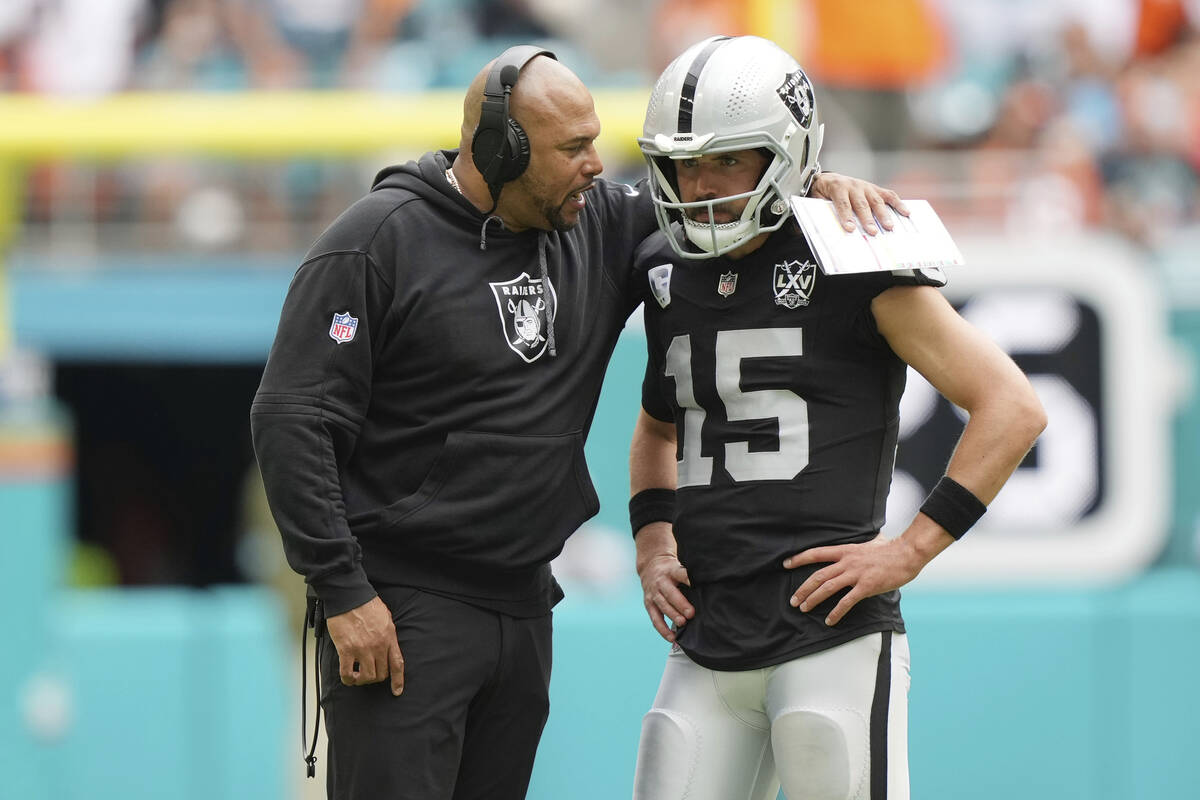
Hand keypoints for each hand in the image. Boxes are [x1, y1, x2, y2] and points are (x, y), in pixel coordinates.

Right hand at [325, 596, 404, 694]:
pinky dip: (348, 679)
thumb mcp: (386, 617)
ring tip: (357, 676)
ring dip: (362, 680)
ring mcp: (363, 649)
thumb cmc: (366, 604)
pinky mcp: (347, 650)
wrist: (350, 596)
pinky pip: (348, 673)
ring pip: (367, 677)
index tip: (397, 691)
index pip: (397, 664)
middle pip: (381, 674)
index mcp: (389, 637)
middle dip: (375, 678)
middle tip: (368, 674)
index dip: (398, 680)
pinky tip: (348, 677)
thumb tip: (387, 645)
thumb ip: (388, 633)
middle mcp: (378, 646)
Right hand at [638, 552, 692, 642]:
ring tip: (682, 624)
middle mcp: (661, 582)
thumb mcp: (679, 566)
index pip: (680, 574)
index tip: (696, 585)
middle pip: (670, 593)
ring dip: (672, 616)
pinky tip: (671, 637)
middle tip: (691, 613)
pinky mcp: (649, 605)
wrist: (650, 567)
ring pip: (663, 606)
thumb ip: (689, 575)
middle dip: (680, 604)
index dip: (687, 579)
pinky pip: (655, 619)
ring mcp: (653, 594)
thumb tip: (710, 582)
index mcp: (671, 571)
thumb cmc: (671, 570)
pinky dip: (663, 629)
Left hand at [783, 537, 922, 626]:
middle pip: (818, 575)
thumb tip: (857, 544)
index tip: (786, 564)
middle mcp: (847, 562)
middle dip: (803, 589)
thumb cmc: (889, 549)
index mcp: (845, 550)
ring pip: (828, 588)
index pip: (816, 553)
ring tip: (804, 608)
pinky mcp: (866, 587)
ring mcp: (856, 574)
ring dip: (813, 599)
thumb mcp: (868, 542)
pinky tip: (829, 620)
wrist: (906, 554)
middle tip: (793, 600)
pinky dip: (836, 612)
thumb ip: (857, 546)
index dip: (799, 559)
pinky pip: (846, 602)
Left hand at [808, 172, 908, 234]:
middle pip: (862, 204)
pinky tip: (906, 212)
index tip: (850, 228)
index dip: (846, 216)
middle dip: (868, 219)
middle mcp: (853, 186)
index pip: (843, 204)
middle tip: (873, 231)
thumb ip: (821, 211)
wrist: (829, 179)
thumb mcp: (817, 200)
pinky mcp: (875, 189)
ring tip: (889, 226)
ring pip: (876, 201)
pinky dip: (898, 204)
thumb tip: (821, 228)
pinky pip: (888, 195)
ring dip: (883, 214)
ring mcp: (866, 187)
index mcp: (838, 188)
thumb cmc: (824, 193)